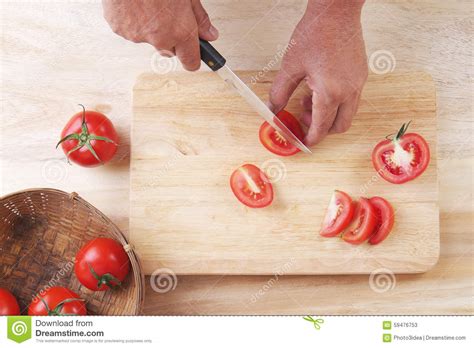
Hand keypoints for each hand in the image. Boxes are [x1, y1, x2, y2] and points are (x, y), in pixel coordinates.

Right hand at [102, 0, 218, 70]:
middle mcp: (160, 38)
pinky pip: (131, 30)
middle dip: (171, 38)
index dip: (193, 58)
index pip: (191, 62)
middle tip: (168, 15)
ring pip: (149, 38)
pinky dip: (133, 20)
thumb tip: (210, 34)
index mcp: (180, 30)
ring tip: (148, 3)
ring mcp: (138, 36)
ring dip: (150, 26)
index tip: (196, 55)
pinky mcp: (120, 30)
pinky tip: (134, 4)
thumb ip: (199, 17)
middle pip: (169, 50)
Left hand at [269, 0, 367, 145]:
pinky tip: (321, 87)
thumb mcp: (290, 66)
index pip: (321, 127)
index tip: (303, 142)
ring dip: (329, 115)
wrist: (336, 11)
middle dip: (322, 130)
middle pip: (340, 126)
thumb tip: (273, 109)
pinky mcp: (361, 74)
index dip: (311, 138)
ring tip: (309, 99)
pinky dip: (337, 102)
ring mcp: (358, 83)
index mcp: (331, 93)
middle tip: (304, 119)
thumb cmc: (315, 34)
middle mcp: (349, 91)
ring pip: (347, 113)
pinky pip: (351, 98)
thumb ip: (280, 92)